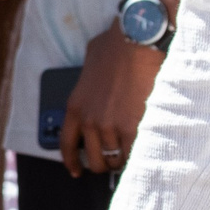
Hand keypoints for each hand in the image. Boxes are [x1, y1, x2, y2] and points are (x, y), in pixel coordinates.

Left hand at [60, 25, 162, 180]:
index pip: (67, 145)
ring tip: (132, 152)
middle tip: (114, 158)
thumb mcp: (90, 61)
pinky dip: (138, 157)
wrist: (137, 40)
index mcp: (75, 106)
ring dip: (123, 159)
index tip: (76, 170)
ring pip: (115, 160)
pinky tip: (142, 153)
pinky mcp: (132, 128)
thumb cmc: (116, 43)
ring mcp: (110, 126)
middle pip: (94, 159)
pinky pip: (132, 155)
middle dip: (103, 161)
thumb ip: (89, 81)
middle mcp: (89, 120)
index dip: (72, 161)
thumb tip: (96, 83)